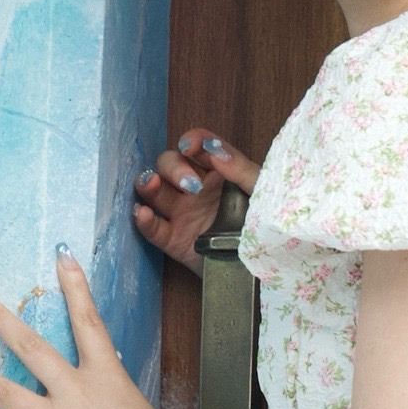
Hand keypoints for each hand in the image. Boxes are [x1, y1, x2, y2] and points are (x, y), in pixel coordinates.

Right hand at [132, 125, 260, 270]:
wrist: (262, 266)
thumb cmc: (265, 224)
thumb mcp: (261, 191)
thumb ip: (241, 169)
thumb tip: (217, 152)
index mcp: (216, 172)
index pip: (197, 148)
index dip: (191, 142)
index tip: (191, 147)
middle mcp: (194, 189)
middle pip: (169, 164)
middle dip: (174, 169)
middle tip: (191, 187)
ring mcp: (180, 214)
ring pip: (155, 191)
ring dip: (148, 184)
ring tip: (151, 184)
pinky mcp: (173, 240)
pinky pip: (153, 229)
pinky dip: (144, 221)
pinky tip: (142, 213)